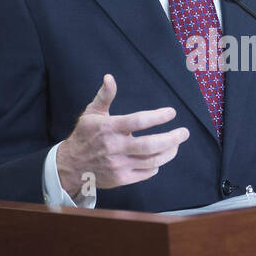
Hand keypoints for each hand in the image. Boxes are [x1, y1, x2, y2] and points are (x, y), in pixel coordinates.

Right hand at [55, 74, 188, 197]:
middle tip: (184, 132)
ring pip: (152, 160)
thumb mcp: (91, 113)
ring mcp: (119, 165)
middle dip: (172, 138)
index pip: (139, 121)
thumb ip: (104, 96)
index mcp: (109, 128)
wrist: (70, 165)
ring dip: (169, 152)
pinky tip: (159, 158)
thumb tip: (109, 77)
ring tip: (176, 144)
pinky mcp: (121, 179)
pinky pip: (146, 173)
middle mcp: (115, 147)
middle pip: (150, 144)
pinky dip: (156, 165)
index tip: (172, 113)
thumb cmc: (84, 135)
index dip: (158, 116)